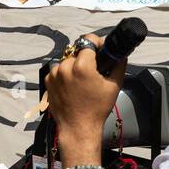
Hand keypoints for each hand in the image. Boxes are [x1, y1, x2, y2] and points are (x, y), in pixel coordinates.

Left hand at [44, 33, 124, 157]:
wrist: (78, 127)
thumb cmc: (97, 108)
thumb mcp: (114, 86)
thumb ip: (119, 66)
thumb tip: (121, 54)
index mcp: (82, 66)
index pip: (88, 41)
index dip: (96, 43)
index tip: (100, 49)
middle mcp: (65, 67)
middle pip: (77, 52)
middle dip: (86, 57)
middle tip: (93, 69)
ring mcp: (54, 74)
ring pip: (66, 60)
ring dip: (74, 65)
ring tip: (81, 80)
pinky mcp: (48, 81)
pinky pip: (57, 70)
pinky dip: (64, 74)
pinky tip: (71, 85)